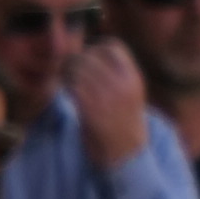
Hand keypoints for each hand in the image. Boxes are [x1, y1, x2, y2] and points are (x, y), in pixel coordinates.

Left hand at [66, 41, 151, 170]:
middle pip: (90, 56)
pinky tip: (68, 92)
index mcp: (133, 78)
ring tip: (69, 81)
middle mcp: (123, 85)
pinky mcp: (92, 110)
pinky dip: (66, 86)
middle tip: (71, 71)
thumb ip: (114, 71)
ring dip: (68, 73)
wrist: (126, 152)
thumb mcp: (129, 91)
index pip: (110, 46)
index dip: (95, 49)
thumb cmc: (123, 119)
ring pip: (78, 70)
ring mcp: (108, 97)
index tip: (89, 60)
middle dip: (76, 61)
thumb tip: (85, 49)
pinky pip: (72, 86)